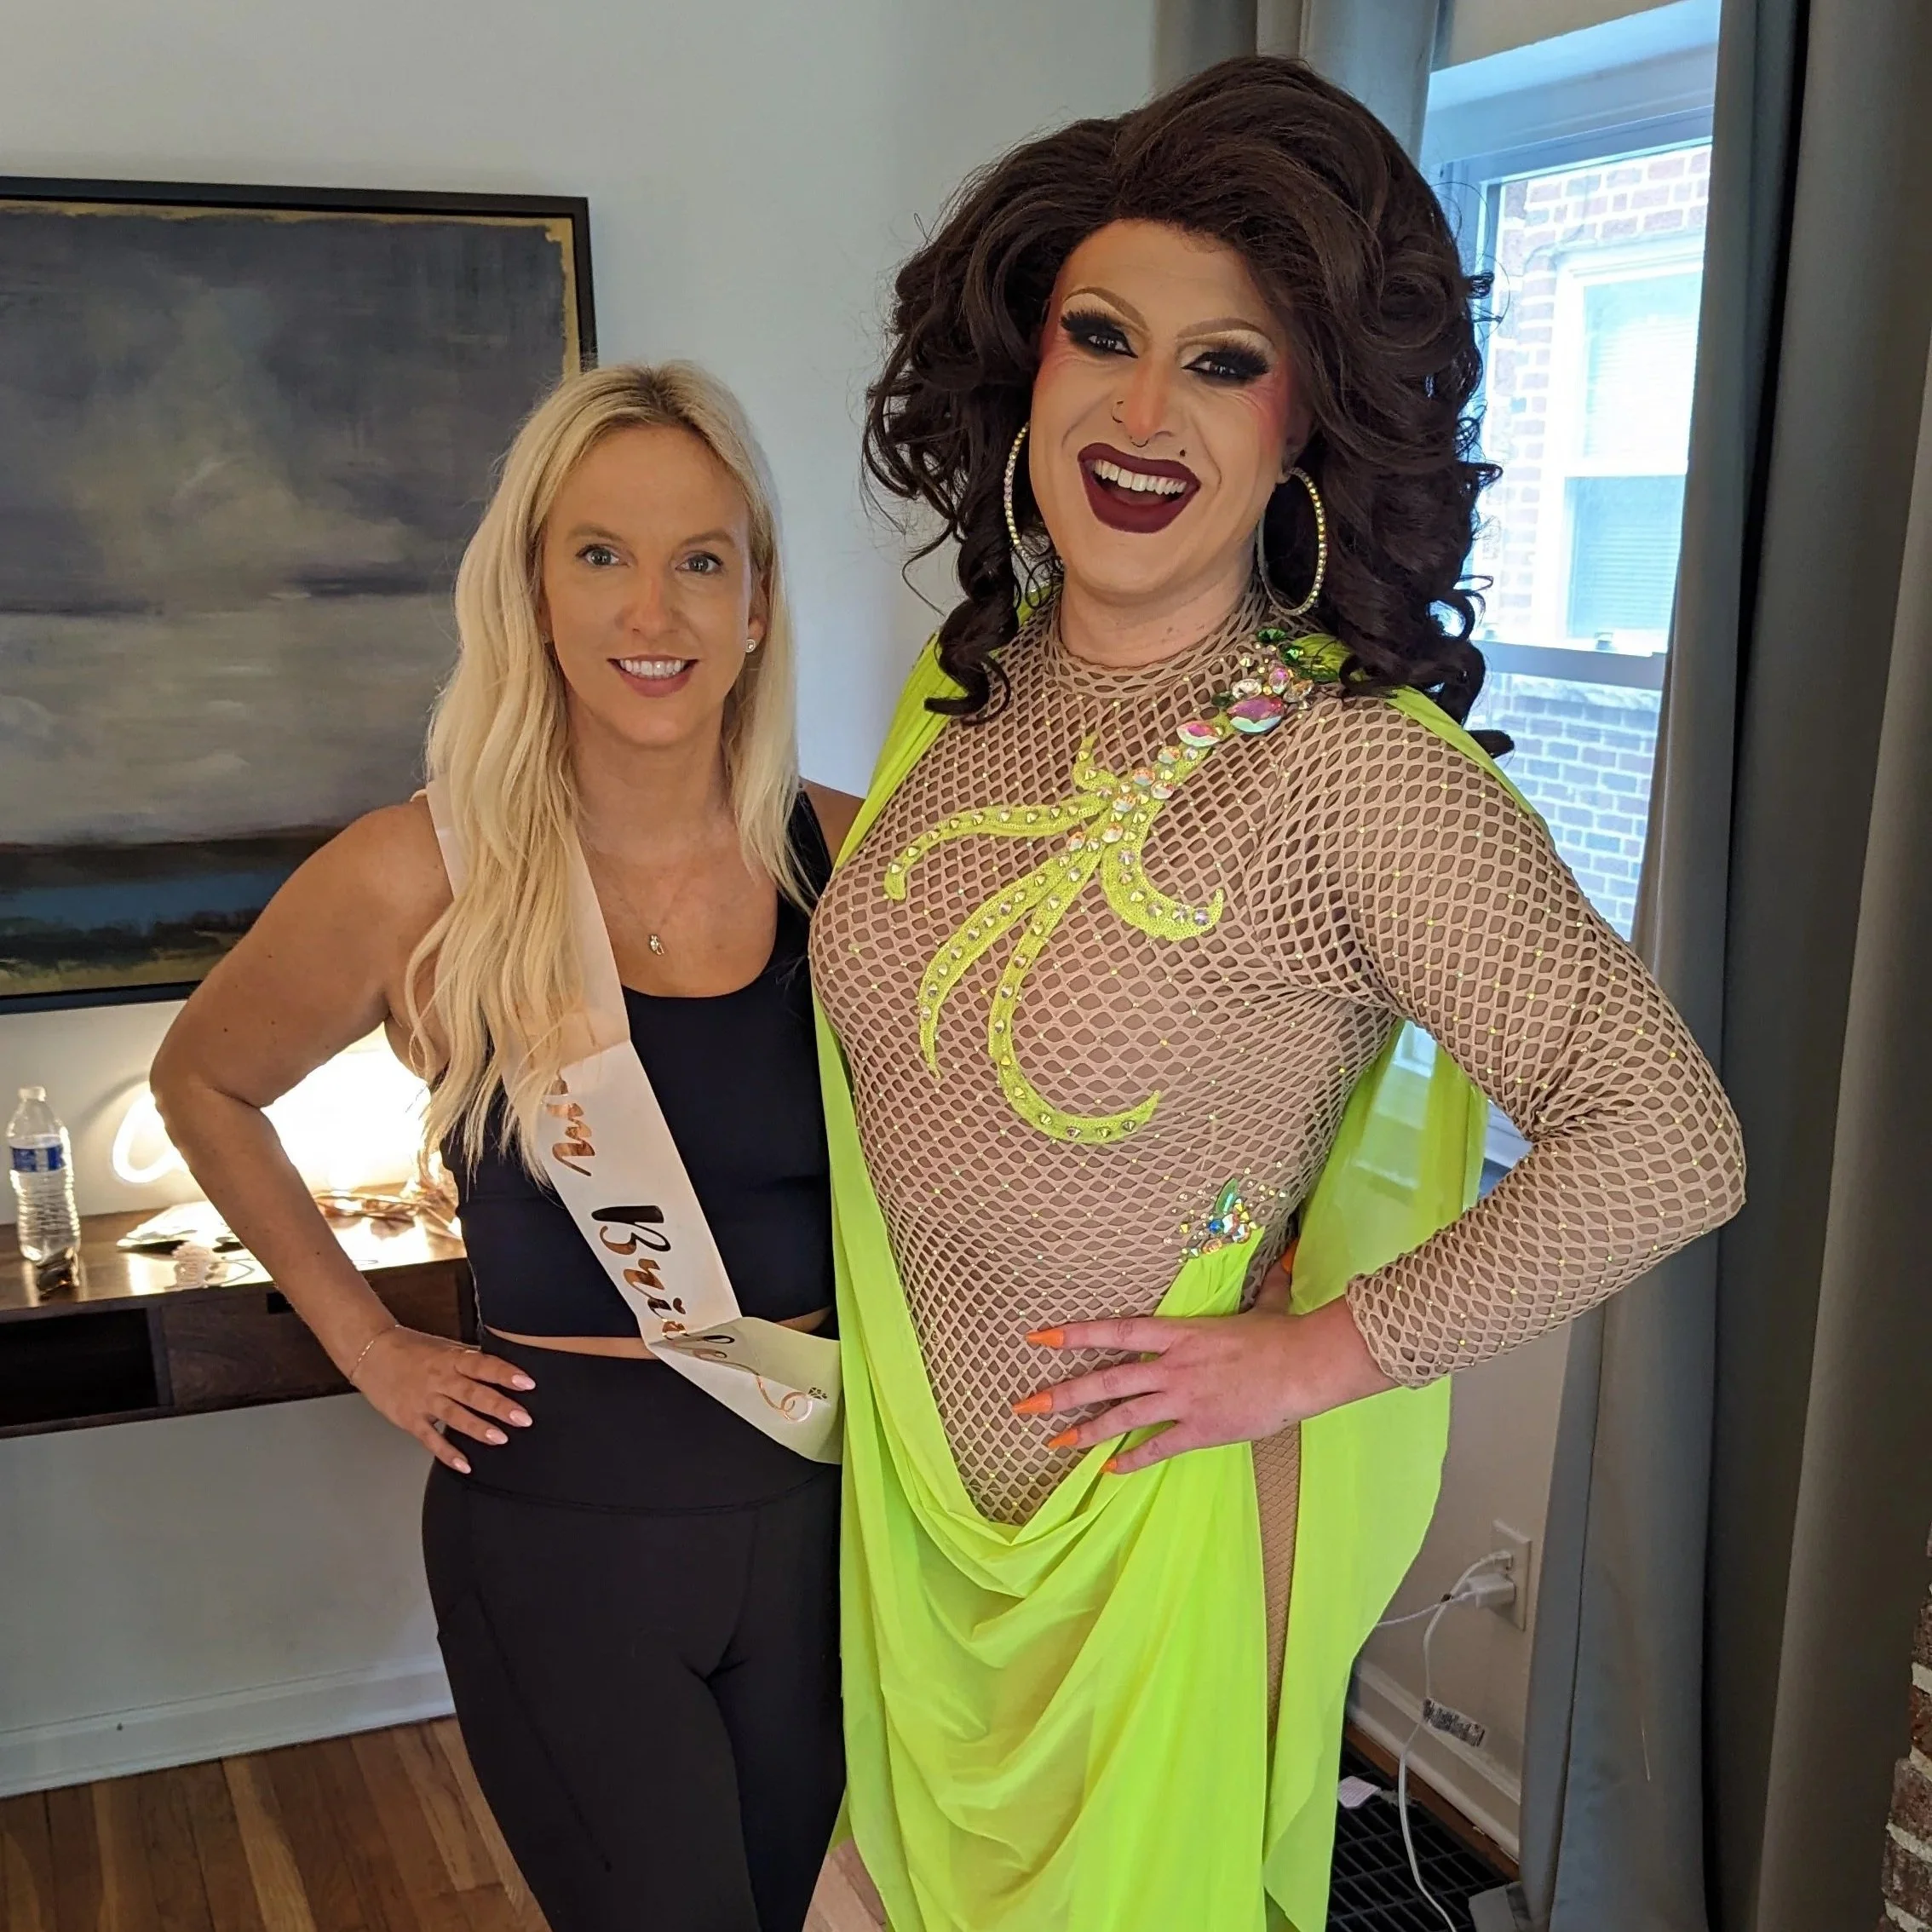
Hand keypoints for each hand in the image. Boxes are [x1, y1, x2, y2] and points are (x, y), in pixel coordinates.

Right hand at [350, 1327, 534, 1473]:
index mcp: (452, 1359)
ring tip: (500, 1439)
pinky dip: (447, 1453)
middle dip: (499, 1406)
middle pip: (472, 1393)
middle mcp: (440, 1379)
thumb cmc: (412, 1349)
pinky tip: (465, 1464)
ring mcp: (424, 1400)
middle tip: (523, 1417)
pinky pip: (430, 1439)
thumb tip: (505, 1367)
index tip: (527, 1383)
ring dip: (478, 1428)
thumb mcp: (446, 1348)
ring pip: (454, 1416)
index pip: (483, 1365)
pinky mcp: (410, 1419)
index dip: (505, 1373)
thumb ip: (472, 1360)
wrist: (371, 1353)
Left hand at [1011, 1252, 1392, 1476]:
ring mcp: (1182, 1399)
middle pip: (1105, 1381)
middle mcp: (1170, 1366)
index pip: (1114, 1332)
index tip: (1037, 1338)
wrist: (1303, 1367)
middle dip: (1061, 1393)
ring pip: (1122, 1417)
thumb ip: (1262, 1285)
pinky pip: (1158, 1447)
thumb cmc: (1281, 1335)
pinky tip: (1111, 1471)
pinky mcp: (1200, 1430)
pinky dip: (1133, 1461)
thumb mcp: (1264, 1304)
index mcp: (1177, 1333)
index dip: (1074, 1335)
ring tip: (1056, 1443)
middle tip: (1024, 1406)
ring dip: (1086, 1432)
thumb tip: (1281, 1255)